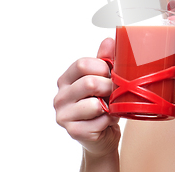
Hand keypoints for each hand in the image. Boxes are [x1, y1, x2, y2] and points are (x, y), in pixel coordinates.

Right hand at [54, 38, 119, 157]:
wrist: (104, 133)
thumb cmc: (104, 102)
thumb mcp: (105, 78)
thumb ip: (105, 59)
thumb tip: (109, 40)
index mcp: (66, 79)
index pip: (82, 64)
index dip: (102, 67)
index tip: (110, 74)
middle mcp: (60, 97)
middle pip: (89, 83)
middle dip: (109, 87)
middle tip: (114, 92)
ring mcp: (63, 115)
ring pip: (94, 104)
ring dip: (110, 106)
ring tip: (110, 107)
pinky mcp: (73, 131)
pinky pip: (99, 121)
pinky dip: (109, 120)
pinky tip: (106, 121)